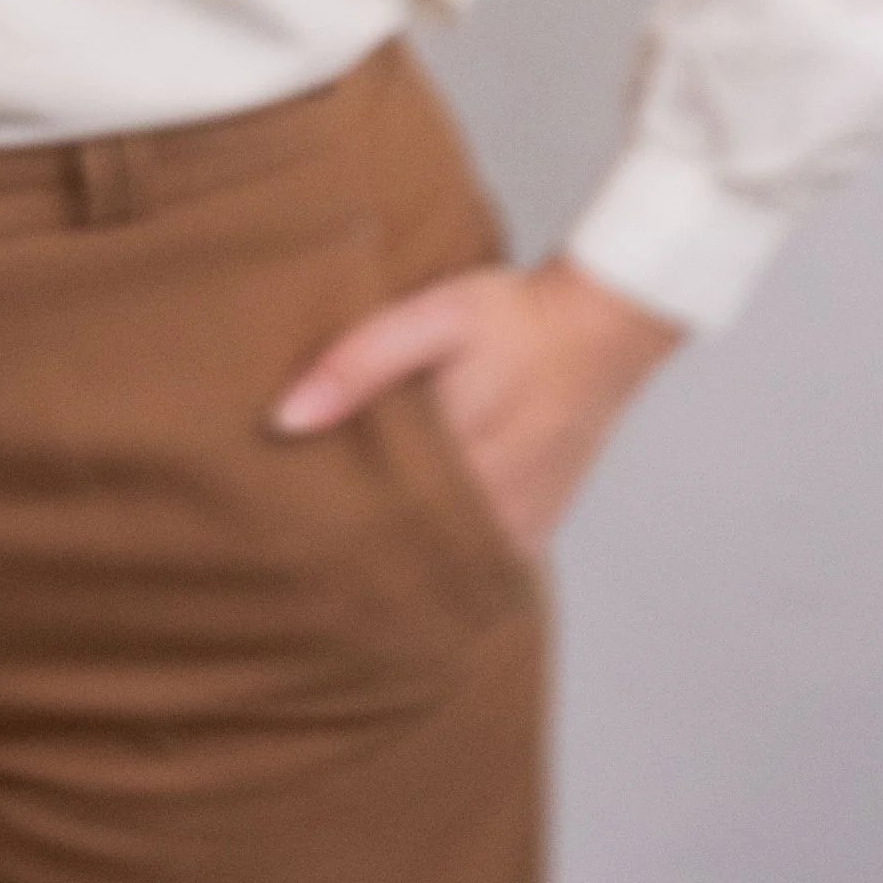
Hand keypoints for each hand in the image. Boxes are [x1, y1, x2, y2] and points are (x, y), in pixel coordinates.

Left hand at [271, 254, 682, 555]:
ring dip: (399, 554)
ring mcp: (516, 528)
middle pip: (402, 554)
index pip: (370, 526)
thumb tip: (284, 418)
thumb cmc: (514, 318)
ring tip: (346, 543)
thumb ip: (359, 365)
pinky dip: (443, 552)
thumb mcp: (431, 319)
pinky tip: (411, 536)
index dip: (322, 529)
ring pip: (439, 564)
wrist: (602, 326)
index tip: (281, 531)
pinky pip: (477, 561)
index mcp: (455, 467)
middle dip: (354, 550)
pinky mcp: (533, 528)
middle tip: (299, 545)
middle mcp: (489, 514)